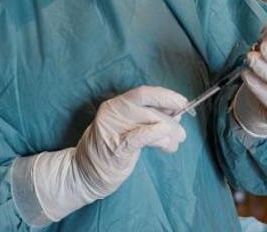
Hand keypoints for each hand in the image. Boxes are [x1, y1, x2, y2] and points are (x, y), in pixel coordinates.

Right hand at [30, 86, 186, 221]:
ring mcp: (112, 130)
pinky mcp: (116, 148)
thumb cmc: (110, 150)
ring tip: (175, 144)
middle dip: (171, 121)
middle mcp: (112, 113)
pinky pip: (139, 137)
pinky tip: (166, 139)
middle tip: (182, 134)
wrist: (84, 173)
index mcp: (115, 105)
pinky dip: (155, 134)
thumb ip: (146, 118)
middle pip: (149, 109)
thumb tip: (175, 112)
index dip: (165, 96)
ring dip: (169, 133)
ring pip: (149, 122)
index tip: (182, 102)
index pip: (143, 93)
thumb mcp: (126, 128)